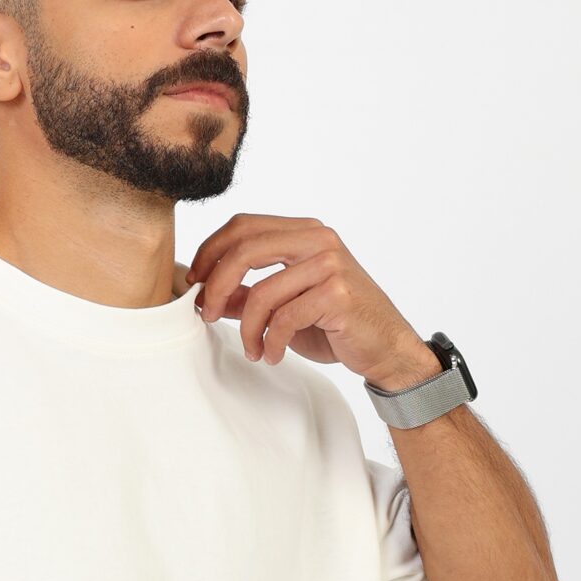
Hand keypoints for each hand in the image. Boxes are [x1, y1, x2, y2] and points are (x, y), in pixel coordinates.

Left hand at [185, 211, 437, 384]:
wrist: (386, 348)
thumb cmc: (337, 325)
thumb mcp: (286, 307)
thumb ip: (249, 295)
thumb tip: (207, 296)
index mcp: (304, 232)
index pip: (243, 225)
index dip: (210, 251)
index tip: (194, 282)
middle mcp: (318, 240)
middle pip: (245, 249)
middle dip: (215, 285)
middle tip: (205, 314)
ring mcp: (330, 264)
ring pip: (262, 292)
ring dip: (247, 328)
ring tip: (252, 349)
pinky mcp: (337, 294)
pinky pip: (284, 319)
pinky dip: (271, 343)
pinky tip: (272, 355)